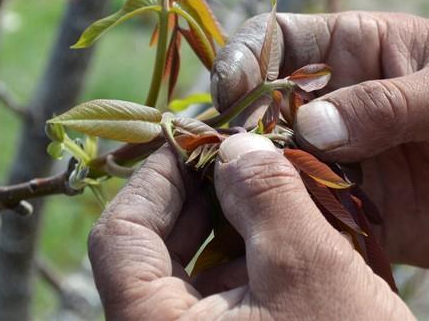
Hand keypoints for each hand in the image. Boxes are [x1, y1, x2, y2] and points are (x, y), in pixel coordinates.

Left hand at [88, 141, 413, 319]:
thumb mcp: (307, 266)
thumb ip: (266, 195)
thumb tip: (237, 146)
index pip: (120, 236)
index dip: (155, 178)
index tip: (194, 139)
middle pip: (154, 248)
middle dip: (199, 193)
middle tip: (240, 155)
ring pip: (193, 265)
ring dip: (229, 218)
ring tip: (268, 183)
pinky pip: (224, 288)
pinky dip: (248, 250)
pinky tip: (284, 225)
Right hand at [211, 12, 428, 268]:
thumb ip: (388, 105)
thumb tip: (313, 125)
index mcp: (358, 51)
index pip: (280, 41)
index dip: (246, 56)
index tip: (233, 87)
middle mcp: (338, 103)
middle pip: (264, 107)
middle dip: (240, 127)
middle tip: (229, 154)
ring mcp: (342, 158)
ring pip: (276, 162)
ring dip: (256, 178)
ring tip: (240, 195)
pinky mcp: (353, 208)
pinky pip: (306, 212)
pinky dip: (286, 219)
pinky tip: (273, 227)